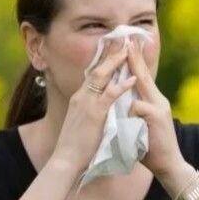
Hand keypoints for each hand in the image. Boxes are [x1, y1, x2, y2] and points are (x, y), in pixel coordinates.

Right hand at [51, 37, 137, 173]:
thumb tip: (97, 108)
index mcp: (79, 98)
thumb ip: (89, 112)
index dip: (103, 60)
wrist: (65, 160)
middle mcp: (81, 96)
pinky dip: (122, 85)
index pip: (92, 74)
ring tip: (129, 50)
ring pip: (102, 76)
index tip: (113, 48)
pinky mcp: (95, 114)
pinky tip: (133, 78)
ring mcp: (87, 103)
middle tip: (122, 40)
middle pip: (96, 68)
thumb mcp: (81, 123)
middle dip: (109, 53)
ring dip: (116, 62)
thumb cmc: (74, 146)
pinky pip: (110, 95)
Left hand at [124, 38, 187, 179]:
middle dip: (134, 55)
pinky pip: (139, 106)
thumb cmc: (151, 148)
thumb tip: (120, 102)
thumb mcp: (140, 125)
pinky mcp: (157, 117)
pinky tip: (124, 105)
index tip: (126, 43)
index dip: (134, 60)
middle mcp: (158, 100)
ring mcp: (159, 107)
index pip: (141, 77)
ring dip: (133, 69)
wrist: (169, 165)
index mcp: (153, 101)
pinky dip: (129, 105)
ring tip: (125, 52)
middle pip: (143, 74)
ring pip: (142, 84)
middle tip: (127, 37)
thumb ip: (133, 111)